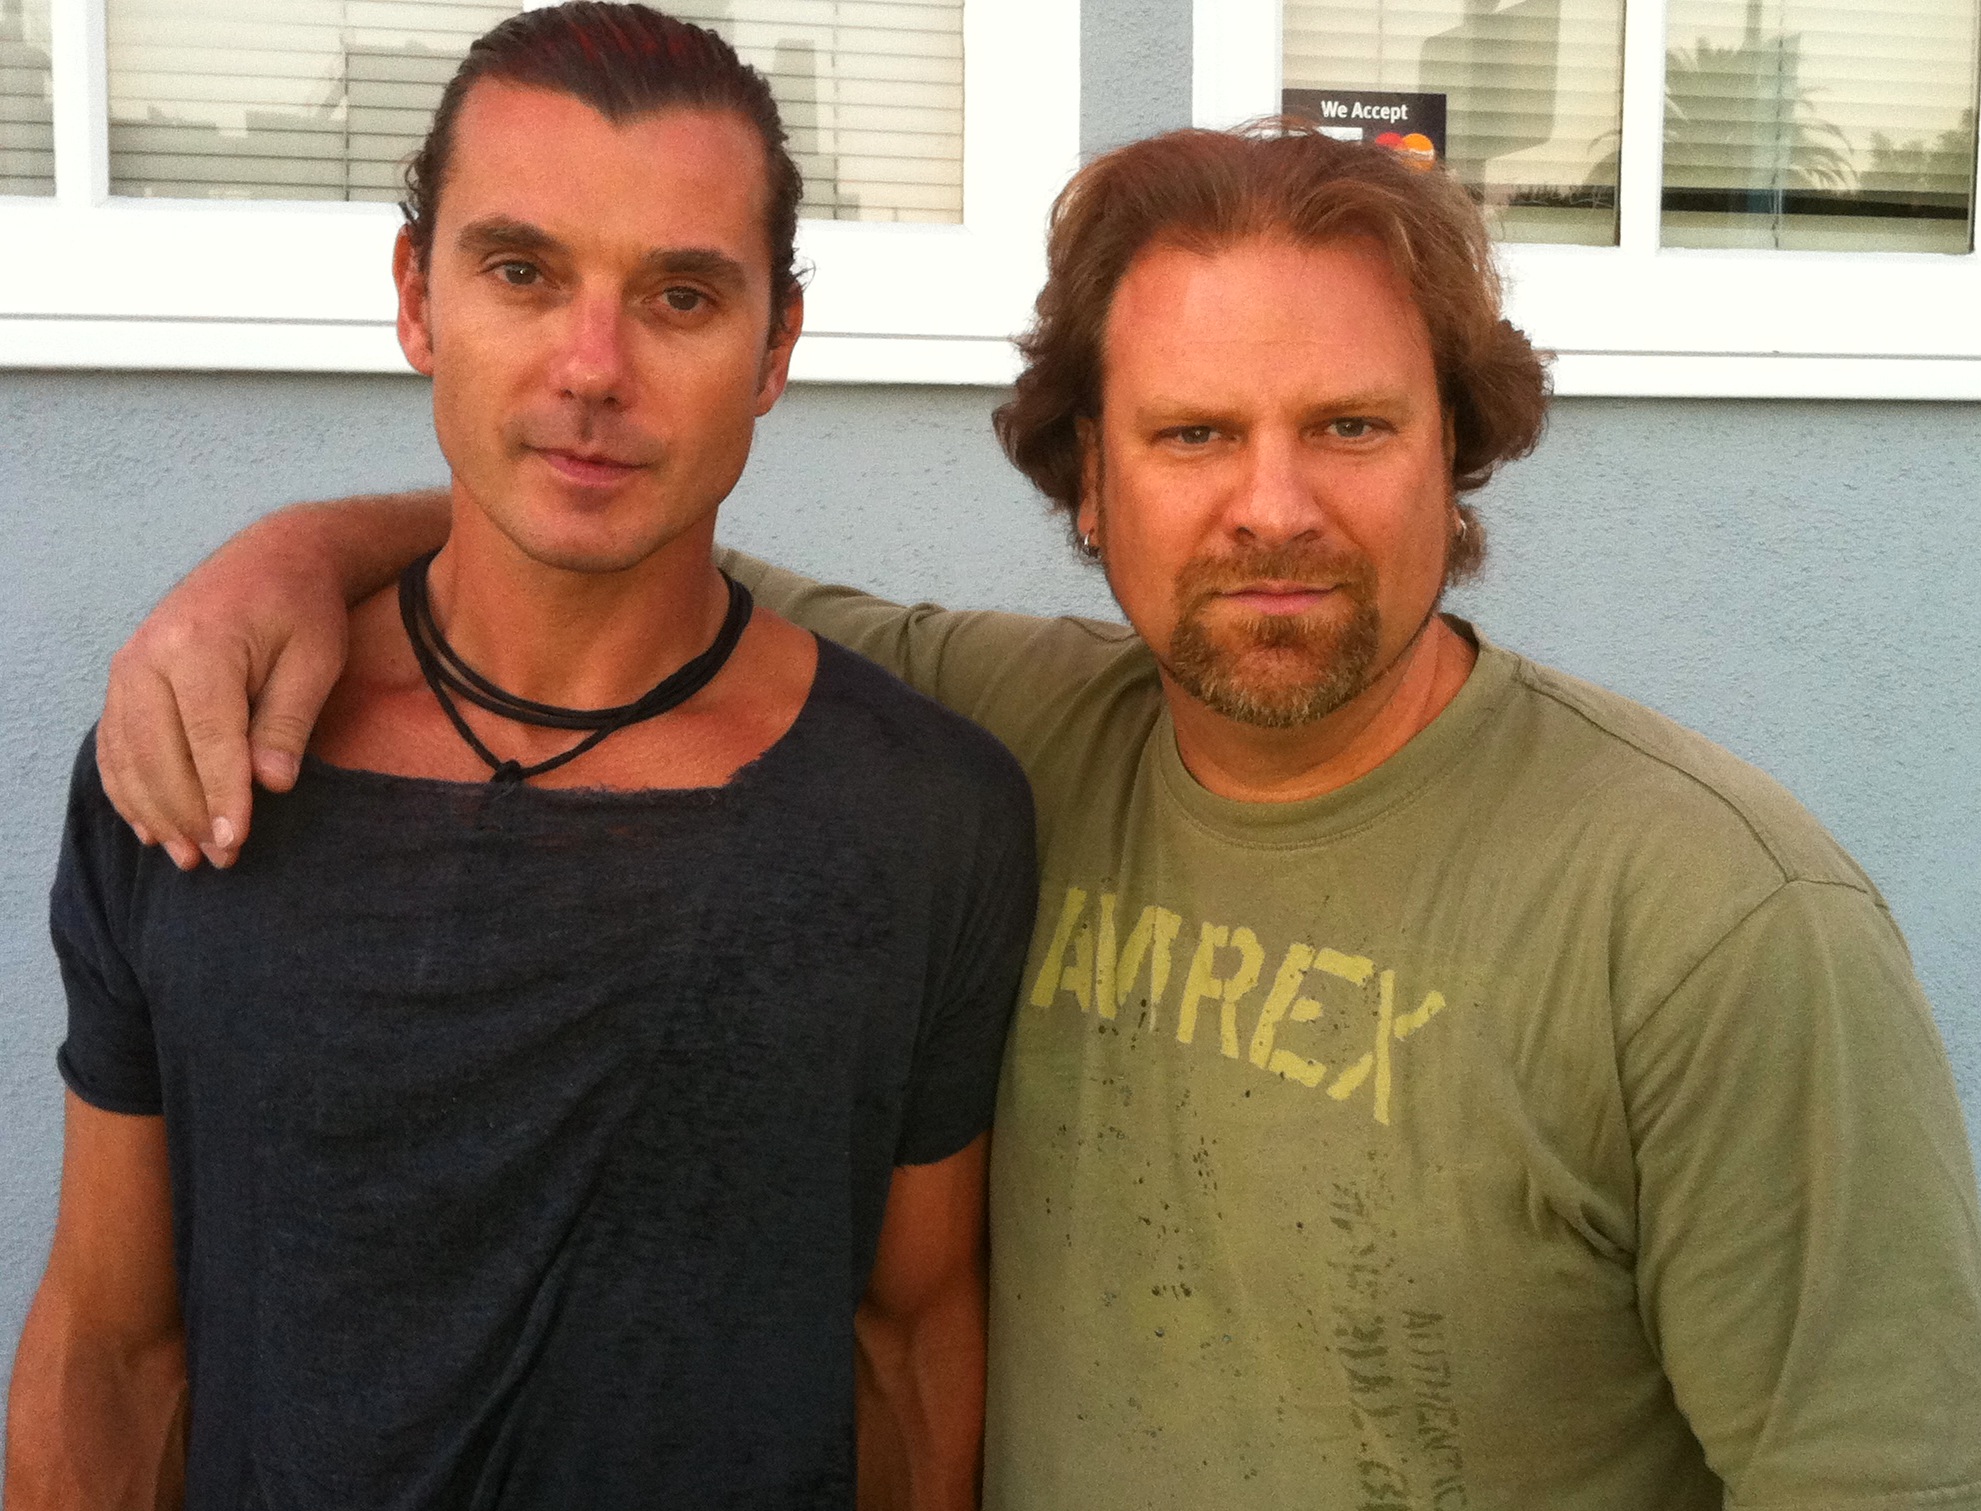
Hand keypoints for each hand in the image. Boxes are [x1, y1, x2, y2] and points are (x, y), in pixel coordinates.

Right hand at [97, 524, 350, 870]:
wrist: (271, 557)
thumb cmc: (303, 609)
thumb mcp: (315, 658)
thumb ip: (288, 719)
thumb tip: (271, 784)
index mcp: (200, 645)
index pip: (208, 736)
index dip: (221, 793)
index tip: (236, 841)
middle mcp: (149, 655)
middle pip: (159, 751)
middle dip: (189, 812)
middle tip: (221, 860)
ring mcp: (128, 666)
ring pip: (129, 754)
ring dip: (155, 811)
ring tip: (188, 856)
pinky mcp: (124, 678)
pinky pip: (115, 743)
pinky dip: (129, 789)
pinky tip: (152, 827)